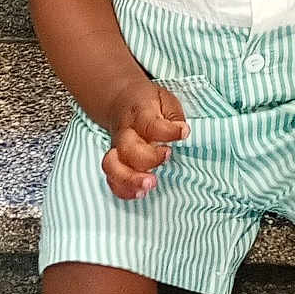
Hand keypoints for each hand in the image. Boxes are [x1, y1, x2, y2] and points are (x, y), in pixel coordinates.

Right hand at [101, 81, 189, 199]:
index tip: (183, 133)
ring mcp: (117, 149)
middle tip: (167, 157)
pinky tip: (140, 193)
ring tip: (149, 185)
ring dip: (130, 179)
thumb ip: (174, 116)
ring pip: (113, 166)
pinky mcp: (114, 162)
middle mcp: (125, 133)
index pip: (150, 124)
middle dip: (147, 159)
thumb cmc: (149, 103)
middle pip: (129, 149)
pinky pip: (111, 179)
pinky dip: (122, 190)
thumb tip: (182, 131)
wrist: (121, 100)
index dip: (167, 131)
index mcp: (140, 114)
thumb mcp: (166, 99)